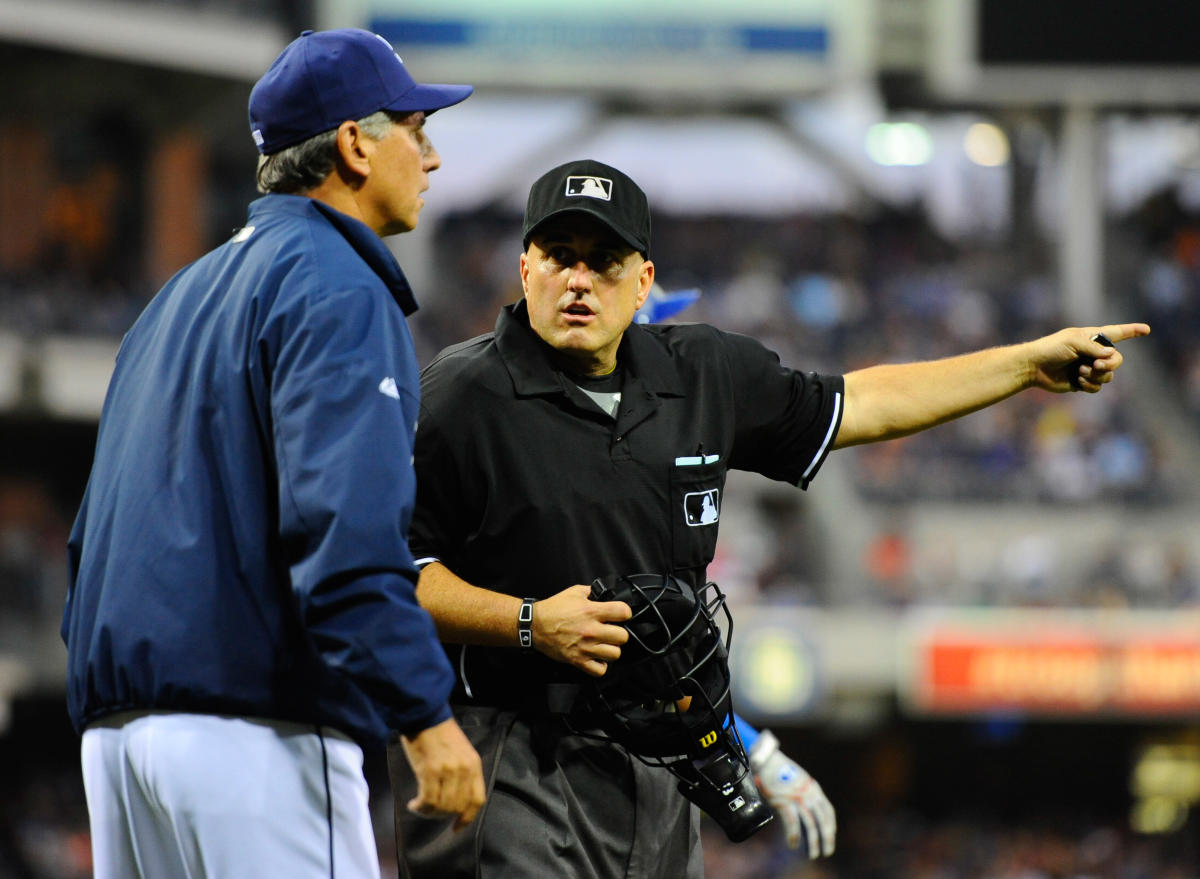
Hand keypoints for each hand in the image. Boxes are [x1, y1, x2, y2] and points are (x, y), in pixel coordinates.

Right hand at [400, 717, 485, 830]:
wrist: (425, 716)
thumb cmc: (440, 733)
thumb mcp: (461, 752)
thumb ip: (463, 774)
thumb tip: (454, 800)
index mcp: (474, 764)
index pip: (477, 800)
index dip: (467, 818)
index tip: (456, 828)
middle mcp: (464, 770)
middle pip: (457, 806)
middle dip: (442, 815)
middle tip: (430, 811)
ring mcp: (448, 771)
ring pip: (442, 806)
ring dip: (429, 812)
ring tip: (420, 807)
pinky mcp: (430, 771)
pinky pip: (428, 800)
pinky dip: (420, 807)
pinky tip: (414, 804)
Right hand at [531, 584, 630, 676]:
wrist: (535, 625)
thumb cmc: (553, 609)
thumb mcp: (573, 592)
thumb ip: (591, 592)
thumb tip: (602, 593)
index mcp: (591, 611)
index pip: (623, 612)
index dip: (624, 613)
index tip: (620, 614)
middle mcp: (591, 630)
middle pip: (623, 637)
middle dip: (619, 633)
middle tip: (612, 631)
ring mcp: (585, 647)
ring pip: (615, 654)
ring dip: (611, 649)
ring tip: (604, 645)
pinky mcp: (578, 660)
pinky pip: (600, 670)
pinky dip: (601, 665)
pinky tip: (597, 657)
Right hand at [749, 730, 835, 857]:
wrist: (766, 758)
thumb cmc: (778, 768)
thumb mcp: (797, 780)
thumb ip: (801, 791)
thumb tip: (804, 804)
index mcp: (813, 787)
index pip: (828, 810)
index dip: (831, 824)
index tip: (831, 835)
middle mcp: (808, 793)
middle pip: (822, 820)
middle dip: (826, 837)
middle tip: (827, 852)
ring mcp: (797, 798)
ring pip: (810, 824)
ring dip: (813, 841)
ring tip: (814, 854)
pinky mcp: (784, 801)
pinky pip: (792, 822)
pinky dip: (793, 835)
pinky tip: (793, 845)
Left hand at [1030, 323, 1149, 392]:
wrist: (1033, 367)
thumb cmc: (1050, 349)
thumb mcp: (1072, 342)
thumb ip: (1093, 348)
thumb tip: (1111, 354)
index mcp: (1092, 337)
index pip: (1117, 333)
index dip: (1132, 331)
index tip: (1146, 329)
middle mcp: (1093, 352)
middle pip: (1117, 359)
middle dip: (1110, 364)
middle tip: (1096, 365)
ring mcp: (1089, 368)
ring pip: (1109, 375)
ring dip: (1096, 375)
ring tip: (1079, 372)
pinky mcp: (1083, 382)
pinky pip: (1098, 387)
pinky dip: (1090, 385)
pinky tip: (1077, 381)